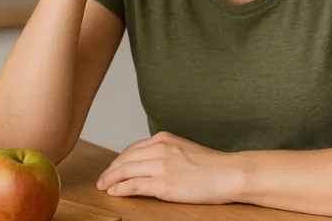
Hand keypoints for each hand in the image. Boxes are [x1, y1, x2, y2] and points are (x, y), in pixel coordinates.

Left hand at [95, 131, 241, 204]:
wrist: (229, 173)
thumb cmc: (212, 165)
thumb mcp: (184, 149)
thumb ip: (166, 152)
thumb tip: (149, 163)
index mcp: (164, 138)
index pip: (132, 149)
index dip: (119, 160)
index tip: (112, 169)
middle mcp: (159, 148)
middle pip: (124, 159)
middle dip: (110, 170)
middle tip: (102, 180)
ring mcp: (161, 166)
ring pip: (125, 171)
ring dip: (110, 179)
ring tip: (103, 187)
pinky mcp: (163, 183)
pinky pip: (133, 185)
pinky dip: (120, 189)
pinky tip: (114, 192)